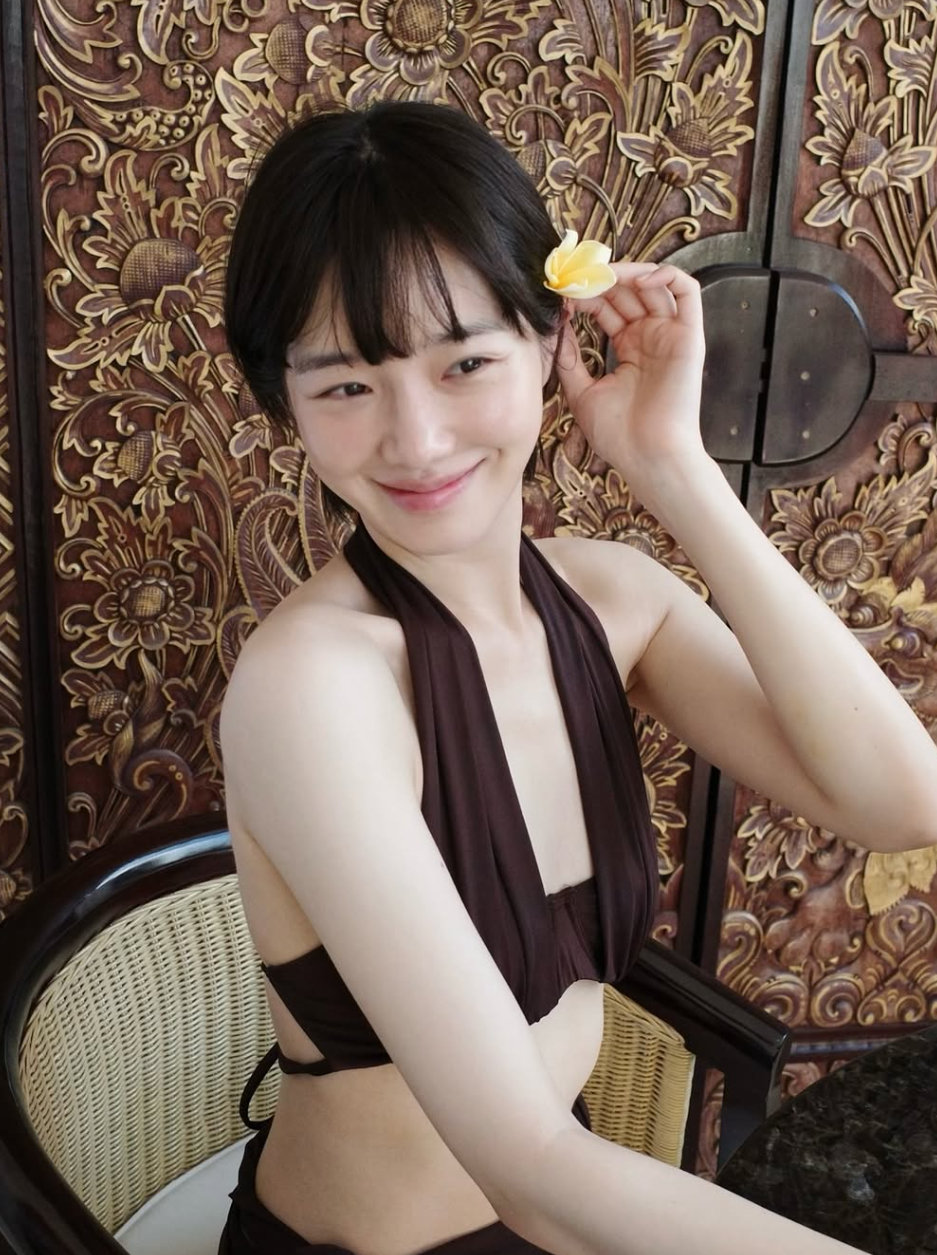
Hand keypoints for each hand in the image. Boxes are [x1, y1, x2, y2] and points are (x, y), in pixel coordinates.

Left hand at [555, 262, 706, 486]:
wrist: (648, 456)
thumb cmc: (619, 435)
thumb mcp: (581, 392)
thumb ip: (569, 359)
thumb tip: (556, 325)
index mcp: (629, 349)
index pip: (608, 307)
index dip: (584, 295)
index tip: (558, 292)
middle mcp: (651, 337)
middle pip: (627, 292)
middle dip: (599, 280)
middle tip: (574, 277)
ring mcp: (671, 335)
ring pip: (654, 284)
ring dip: (626, 273)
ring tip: (599, 277)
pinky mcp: (690, 336)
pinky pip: (687, 290)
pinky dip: (665, 275)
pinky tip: (637, 280)